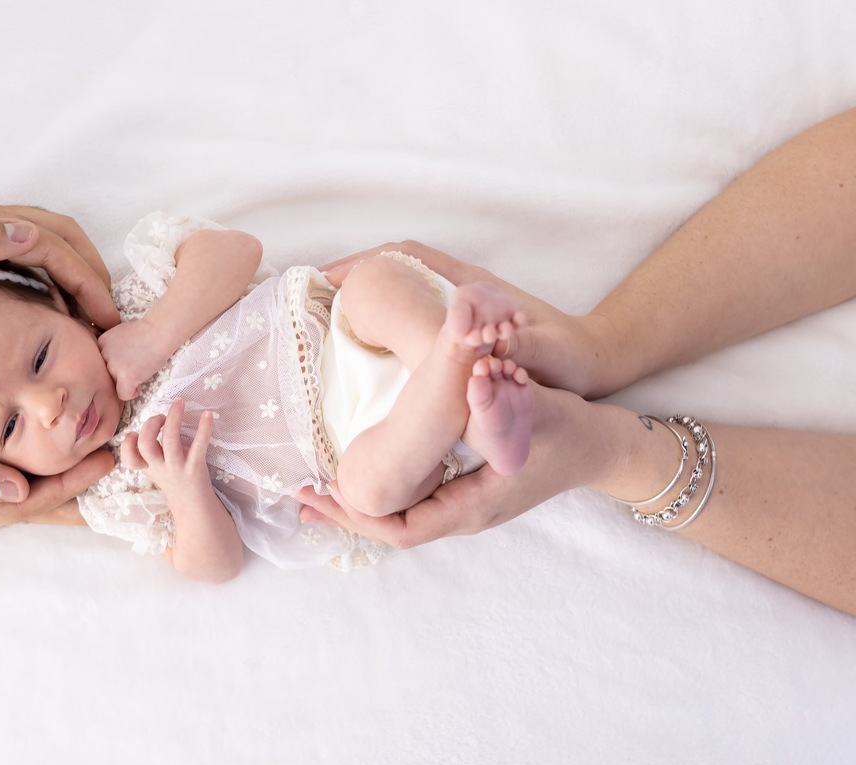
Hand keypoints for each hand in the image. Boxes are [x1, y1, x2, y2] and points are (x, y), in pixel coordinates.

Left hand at [0, 195, 120, 352]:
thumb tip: (30, 233)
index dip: (85, 276)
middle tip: (112, 320)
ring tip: (93, 323)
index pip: (49, 237)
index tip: (107, 319)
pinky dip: (52, 291)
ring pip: (45, 252)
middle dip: (91, 275)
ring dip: (76, 281)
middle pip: (56, 237)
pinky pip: (25, 270)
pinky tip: (55, 322)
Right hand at [0, 355, 113, 527]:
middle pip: (30, 495)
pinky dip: (34, 441)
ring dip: (60, 464)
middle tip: (121, 463)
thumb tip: (18, 493)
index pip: (23, 505)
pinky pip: (4, 447)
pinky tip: (54, 425)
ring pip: (21, 473)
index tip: (107, 464)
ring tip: (100, 445)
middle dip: (75, 485)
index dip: (67, 489)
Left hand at [97, 318, 172, 399]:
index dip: (115, 366)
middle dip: (119, 375)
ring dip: (125, 383)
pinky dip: (132, 393)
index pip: (101, 365)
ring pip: (113, 386)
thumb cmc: (145, 332)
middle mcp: (102, 355)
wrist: (160, 331)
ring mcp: (113, 366)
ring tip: (139, 373)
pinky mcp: (125, 376)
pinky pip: (123, 395)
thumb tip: (111, 366)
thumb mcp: (119, 335)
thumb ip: (111, 350)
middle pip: (106, 377)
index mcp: (100, 344)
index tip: (128, 361)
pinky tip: (139, 384)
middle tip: (135, 368)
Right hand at [119, 399, 213, 501]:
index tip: (135, 434)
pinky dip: (204, 429)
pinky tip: (208, 414)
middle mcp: (160, 467)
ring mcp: (178, 467)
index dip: (128, 444)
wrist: (193, 506)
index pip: (129, 458)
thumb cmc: (173, 480)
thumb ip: (146, 451)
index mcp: (149, 466)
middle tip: (161, 417)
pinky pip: (199, 446)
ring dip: (173, 418)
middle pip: (146, 445)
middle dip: (150, 424)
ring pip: (170, 441)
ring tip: (179, 402)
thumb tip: (143, 427)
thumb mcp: (154, 468)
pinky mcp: (196, 467)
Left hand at [295, 385, 605, 546]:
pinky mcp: (470, 491)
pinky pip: (415, 502)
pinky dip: (382, 492)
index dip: (353, 516)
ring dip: (360, 505)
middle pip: (390, 529)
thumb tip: (471, 374)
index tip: (316, 495)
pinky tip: (363, 473)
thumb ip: (503, 396)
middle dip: (345, 515)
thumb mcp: (536, 410)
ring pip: (401, 517)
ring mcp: (467, 506)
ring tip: (318, 489)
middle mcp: (464, 514)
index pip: (399, 529)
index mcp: (471, 506)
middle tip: (299, 497)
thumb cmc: (571, 431)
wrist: (606, 447)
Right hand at [320, 240, 612, 397]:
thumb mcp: (547, 354)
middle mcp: (461, 290)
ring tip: (328, 323)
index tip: (328, 278)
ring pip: (403, 291)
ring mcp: (461, 307)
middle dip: (354, 277)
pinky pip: (414, 316)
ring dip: (367, 298)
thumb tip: (488, 345)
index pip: (407, 257)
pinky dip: (386, 321)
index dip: (364, 261)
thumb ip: (520, 347)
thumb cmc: (569, 357)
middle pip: (395, 268)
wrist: (596, 361)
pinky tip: (369, 348)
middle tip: (314, 301)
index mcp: (471, 287)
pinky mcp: (463, 328)